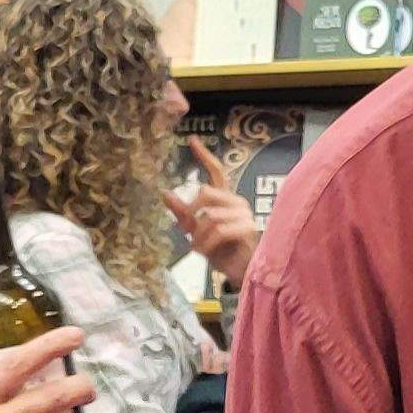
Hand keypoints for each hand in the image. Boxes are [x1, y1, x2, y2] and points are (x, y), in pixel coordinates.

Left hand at [163, 140, 262, 284]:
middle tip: (187, 231)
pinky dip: (207, 243)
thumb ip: (183, 213)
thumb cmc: (222, 251)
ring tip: (199, 248)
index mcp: (225, 199)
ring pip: (209, 216)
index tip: (192, 140)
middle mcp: (236, 201)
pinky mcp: (247, 228)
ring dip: (198, 236)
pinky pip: (218, 230)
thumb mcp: (197, 231)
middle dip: (191, 212)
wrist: (240, 272)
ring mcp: (244, 214)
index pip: (216, 172)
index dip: (204, 156)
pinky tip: (206, 252)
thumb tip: (164, 192)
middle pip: (205, 192)